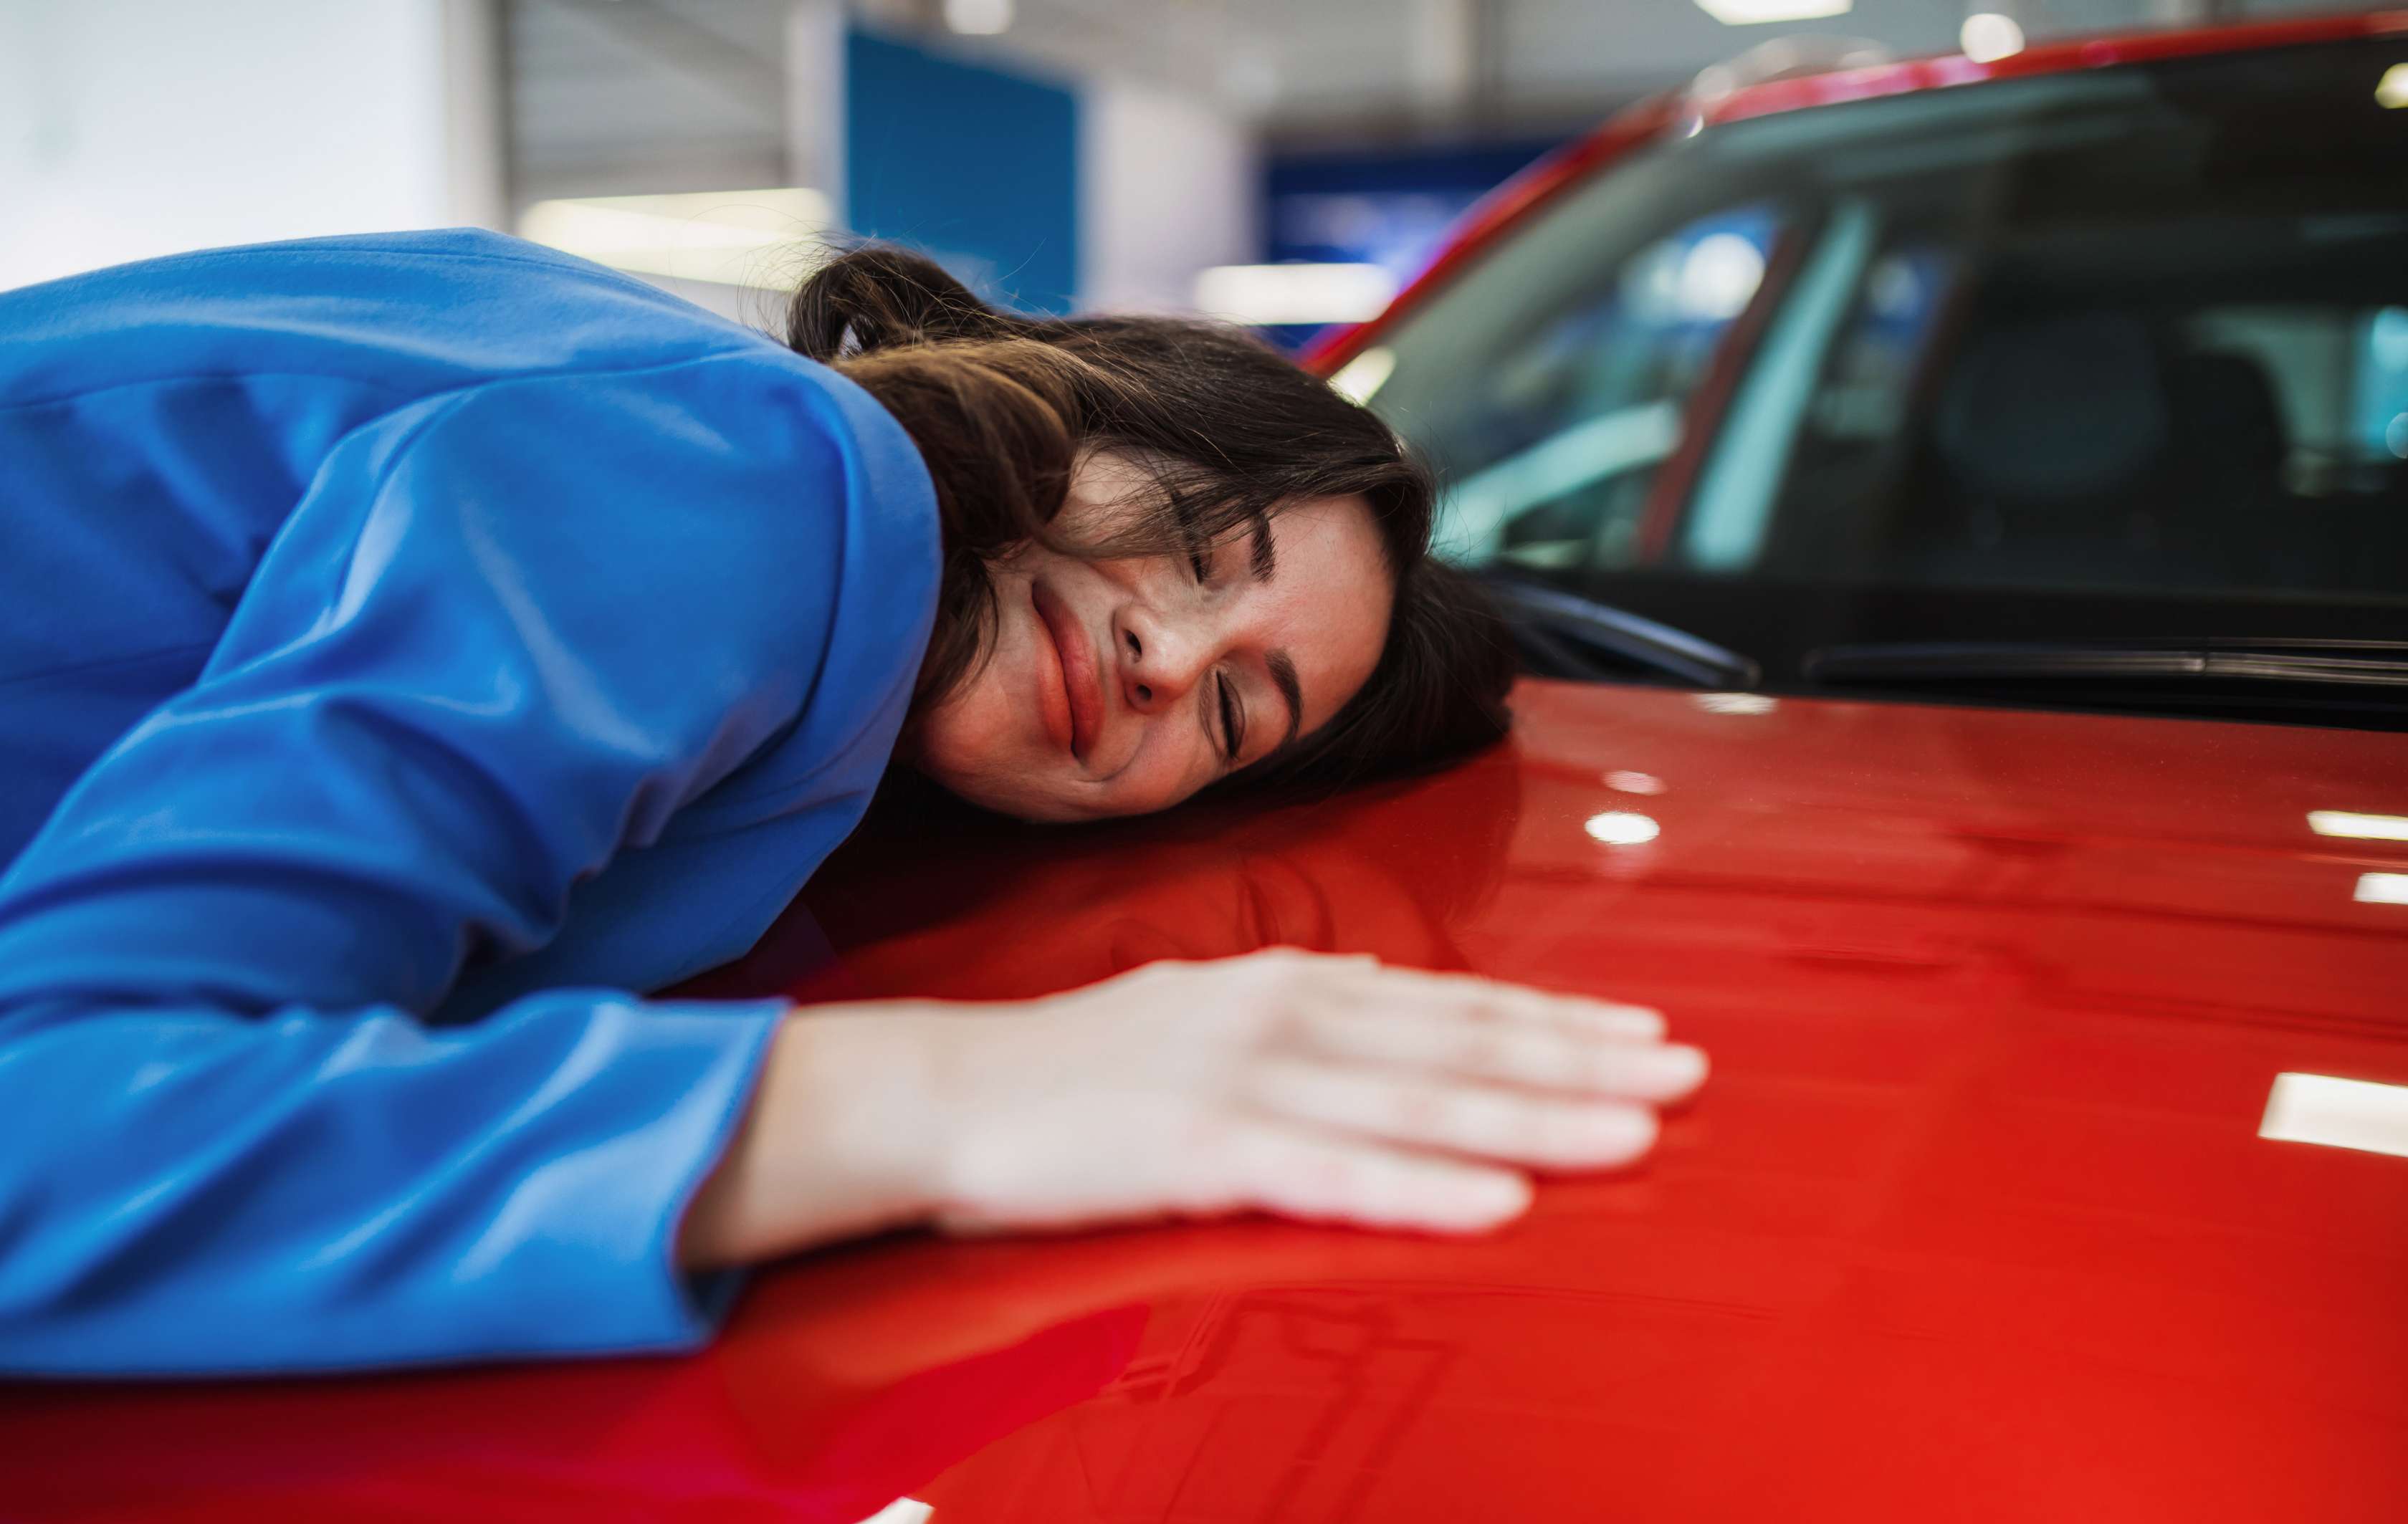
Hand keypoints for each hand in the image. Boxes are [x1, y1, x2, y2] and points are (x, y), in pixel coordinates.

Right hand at [678, 949, 1704, 1266]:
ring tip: (1635, 1137)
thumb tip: (1380, 1000)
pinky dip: (1421, 1188)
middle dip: (1584, 1065)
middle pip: (1461, 1047)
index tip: (1646, 1033)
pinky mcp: (1200, 1150)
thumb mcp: (1200, 1012)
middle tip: (1690, 1077)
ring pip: (1421, 1105)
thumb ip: (1298, 1012)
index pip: (1451, 1006)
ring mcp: (1245, 1080)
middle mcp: (1283, 1017)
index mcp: (1288, 987)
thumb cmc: (1073, 1067)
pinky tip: (1497, 1205)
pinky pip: (1332, 1175)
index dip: (1557, 1021)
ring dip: (1537, 1121)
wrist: (943, 1091)